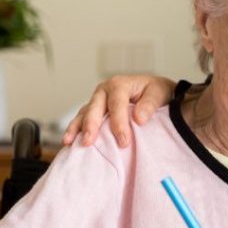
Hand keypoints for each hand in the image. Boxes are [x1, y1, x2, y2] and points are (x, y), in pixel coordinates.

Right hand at [61, 75, 175, 147]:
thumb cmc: (155, 91)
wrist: (152, 90)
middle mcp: (104, 91)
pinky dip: (75, 131)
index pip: (117, 104)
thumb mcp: (158, 93)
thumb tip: (139, 119)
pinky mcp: (93, 111)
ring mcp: (97, 101)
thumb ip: (149, 105)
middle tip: (88, 143)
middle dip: (91, 126)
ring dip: (76, 128)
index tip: (123, 142)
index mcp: (119, 84)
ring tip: (69, 142)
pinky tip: (69, 143)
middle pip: (95, 108)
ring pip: (84, 114)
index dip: (119, 123)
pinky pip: (82, 120)